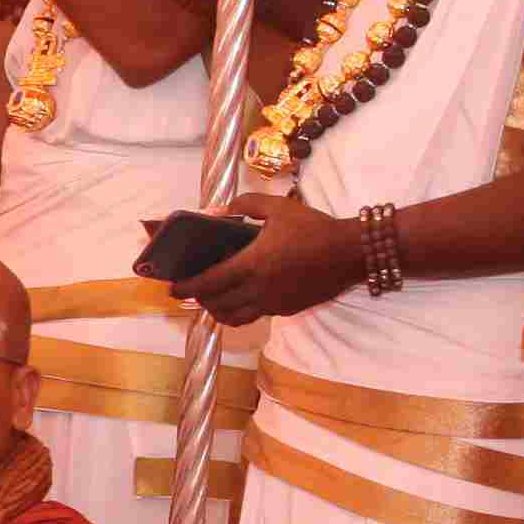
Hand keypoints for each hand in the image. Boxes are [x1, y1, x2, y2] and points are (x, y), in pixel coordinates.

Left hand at [186, 196, 362, 327]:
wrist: (350, 252)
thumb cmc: (313, 227)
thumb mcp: (278, 207)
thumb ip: (244, 206)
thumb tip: (216, 212)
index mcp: (254, 264)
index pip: (210, 283)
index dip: (187, 288)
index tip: (173, 288)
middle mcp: (260, 289)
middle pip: (218, 305)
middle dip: (200, 300)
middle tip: (191, 292)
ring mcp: (274, 304)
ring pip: (236, 318)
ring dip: (218, 311)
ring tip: (212, 300)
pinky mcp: (287, 311)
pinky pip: (256, 316)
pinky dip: (241, 311)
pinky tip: (242, 297)